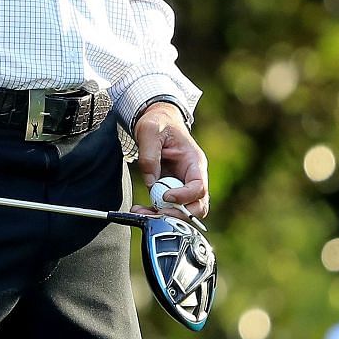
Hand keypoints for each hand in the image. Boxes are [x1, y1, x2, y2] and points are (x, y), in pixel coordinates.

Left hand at [133, 102, 208, 220]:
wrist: (156, 121)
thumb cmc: (158, 123)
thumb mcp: (149, 131)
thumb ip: (149, 155)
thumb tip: (150, 181)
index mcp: (194, 162)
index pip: (198, 187)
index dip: (184, 196)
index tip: (165, 196)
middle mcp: (193, 176)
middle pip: (198, 206)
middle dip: (178, 214)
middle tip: (156, 214)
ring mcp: (183, 185)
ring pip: (183, 211)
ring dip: (165, 216)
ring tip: (142, 213)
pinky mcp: (170, 189)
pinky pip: (168, 207)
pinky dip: (155, 212)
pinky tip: (140, 210)